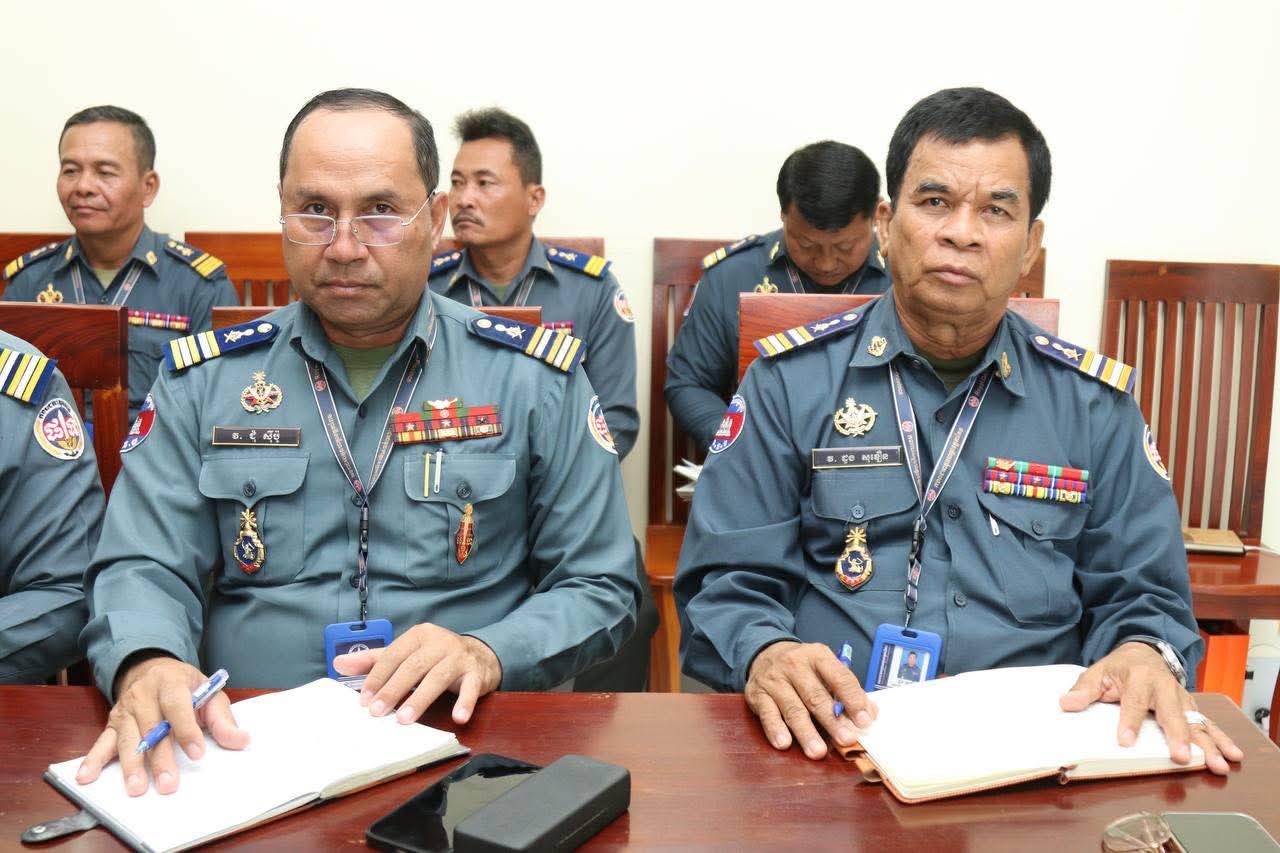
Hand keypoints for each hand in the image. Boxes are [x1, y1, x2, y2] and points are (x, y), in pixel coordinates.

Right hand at [75, 656, 248, 795]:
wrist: (151, 669)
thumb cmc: (185, 686)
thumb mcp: (208, 693)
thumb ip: (222, 718)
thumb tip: (241, 740)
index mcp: (171, 682)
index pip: (177, 705)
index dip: (187, 729)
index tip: (197, 753)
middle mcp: (144, 695)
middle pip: (152, 728)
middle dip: (160, 758)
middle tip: (168, 784)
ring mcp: (125, 710)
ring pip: (128, 739)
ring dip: (131, 765)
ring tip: (137, 788)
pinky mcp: (112, 724)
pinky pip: (102, 742)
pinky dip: (93, 760)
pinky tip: (86, 777)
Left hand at [333, 623, 502, 725]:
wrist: (480, 655)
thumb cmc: (436, 656)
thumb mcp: (406, 654)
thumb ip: (374, 660)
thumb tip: (338, 664)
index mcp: (419, 635)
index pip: (393, 655)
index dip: (377, 677)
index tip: (364, 700)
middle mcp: (439, 642)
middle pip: (413, 666)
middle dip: (393, 690)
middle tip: (377, 712)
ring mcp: (460, 656)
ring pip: (437, 677)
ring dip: (420, 699)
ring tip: (404, 719)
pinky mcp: (477, 672)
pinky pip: (470, 688)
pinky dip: (465, 702)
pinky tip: (458, 718)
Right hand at [745, 641, 876, 759]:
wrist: (765, 653)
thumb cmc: (804, 668)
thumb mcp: (825, 668)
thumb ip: (846, 690)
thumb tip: (870, 713)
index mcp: (818, 656)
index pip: (839, 677)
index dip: (853, 700)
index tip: (864, 721)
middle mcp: (795, 665)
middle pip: (816, 697)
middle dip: (832, 721)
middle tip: (846, 739)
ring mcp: (774, 680)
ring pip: (793, 709)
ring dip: (806, 732)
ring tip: (818, 751)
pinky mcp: (757, 694)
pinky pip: (767, 714)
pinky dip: (775, 729)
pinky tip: (784, 743)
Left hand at [1059, 642, 1242, 774]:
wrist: (1145, 652)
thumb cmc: (1120, 667)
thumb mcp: (1097, 672)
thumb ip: (1084, 690)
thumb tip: (1066, 704)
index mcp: (1139, 677)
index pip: (1133, 702)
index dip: (1129, 722)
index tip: (1125, 741)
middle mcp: (1165, 687)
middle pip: (1172, 713)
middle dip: (1178, 736)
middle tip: (1181, 756)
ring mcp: (1181, 698)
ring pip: (1196, 722)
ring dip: (1208, 743)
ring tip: (1217, 763)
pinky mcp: (1191, 707)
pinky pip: (1208, 724)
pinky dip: (1221, 739)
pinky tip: (1232, 755)